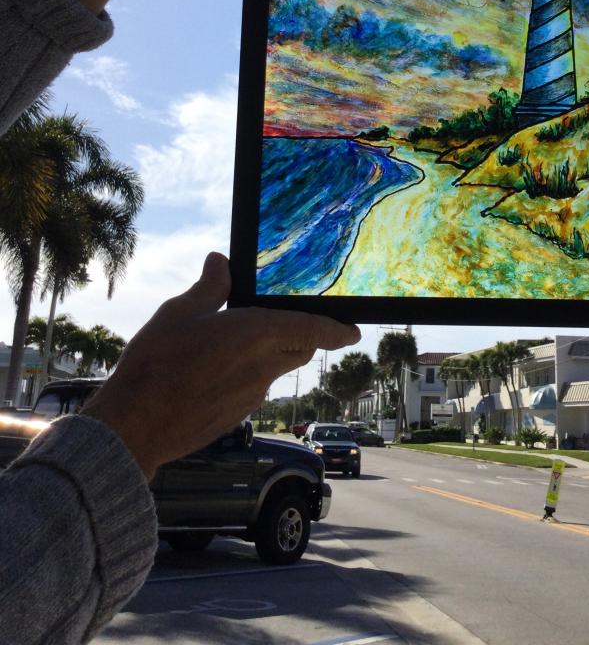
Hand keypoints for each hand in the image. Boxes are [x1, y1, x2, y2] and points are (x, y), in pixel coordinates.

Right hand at [81, 252, 358, 478]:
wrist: (133, 428)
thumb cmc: (157, 364)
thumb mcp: (180, 312)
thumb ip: (210, 286)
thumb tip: (221, 262)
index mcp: (258, 335)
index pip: (313, 329)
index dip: (337, 329)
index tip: (353, 331)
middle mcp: (263, 367)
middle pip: (300, 350)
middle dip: (304, 338)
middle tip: (290, 323)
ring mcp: (251, 397)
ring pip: (276, 371)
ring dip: (271, 356)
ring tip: (239, 343)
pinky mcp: (234, 416)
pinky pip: (253, 389)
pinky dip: (248, 375)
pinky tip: (216, 371)